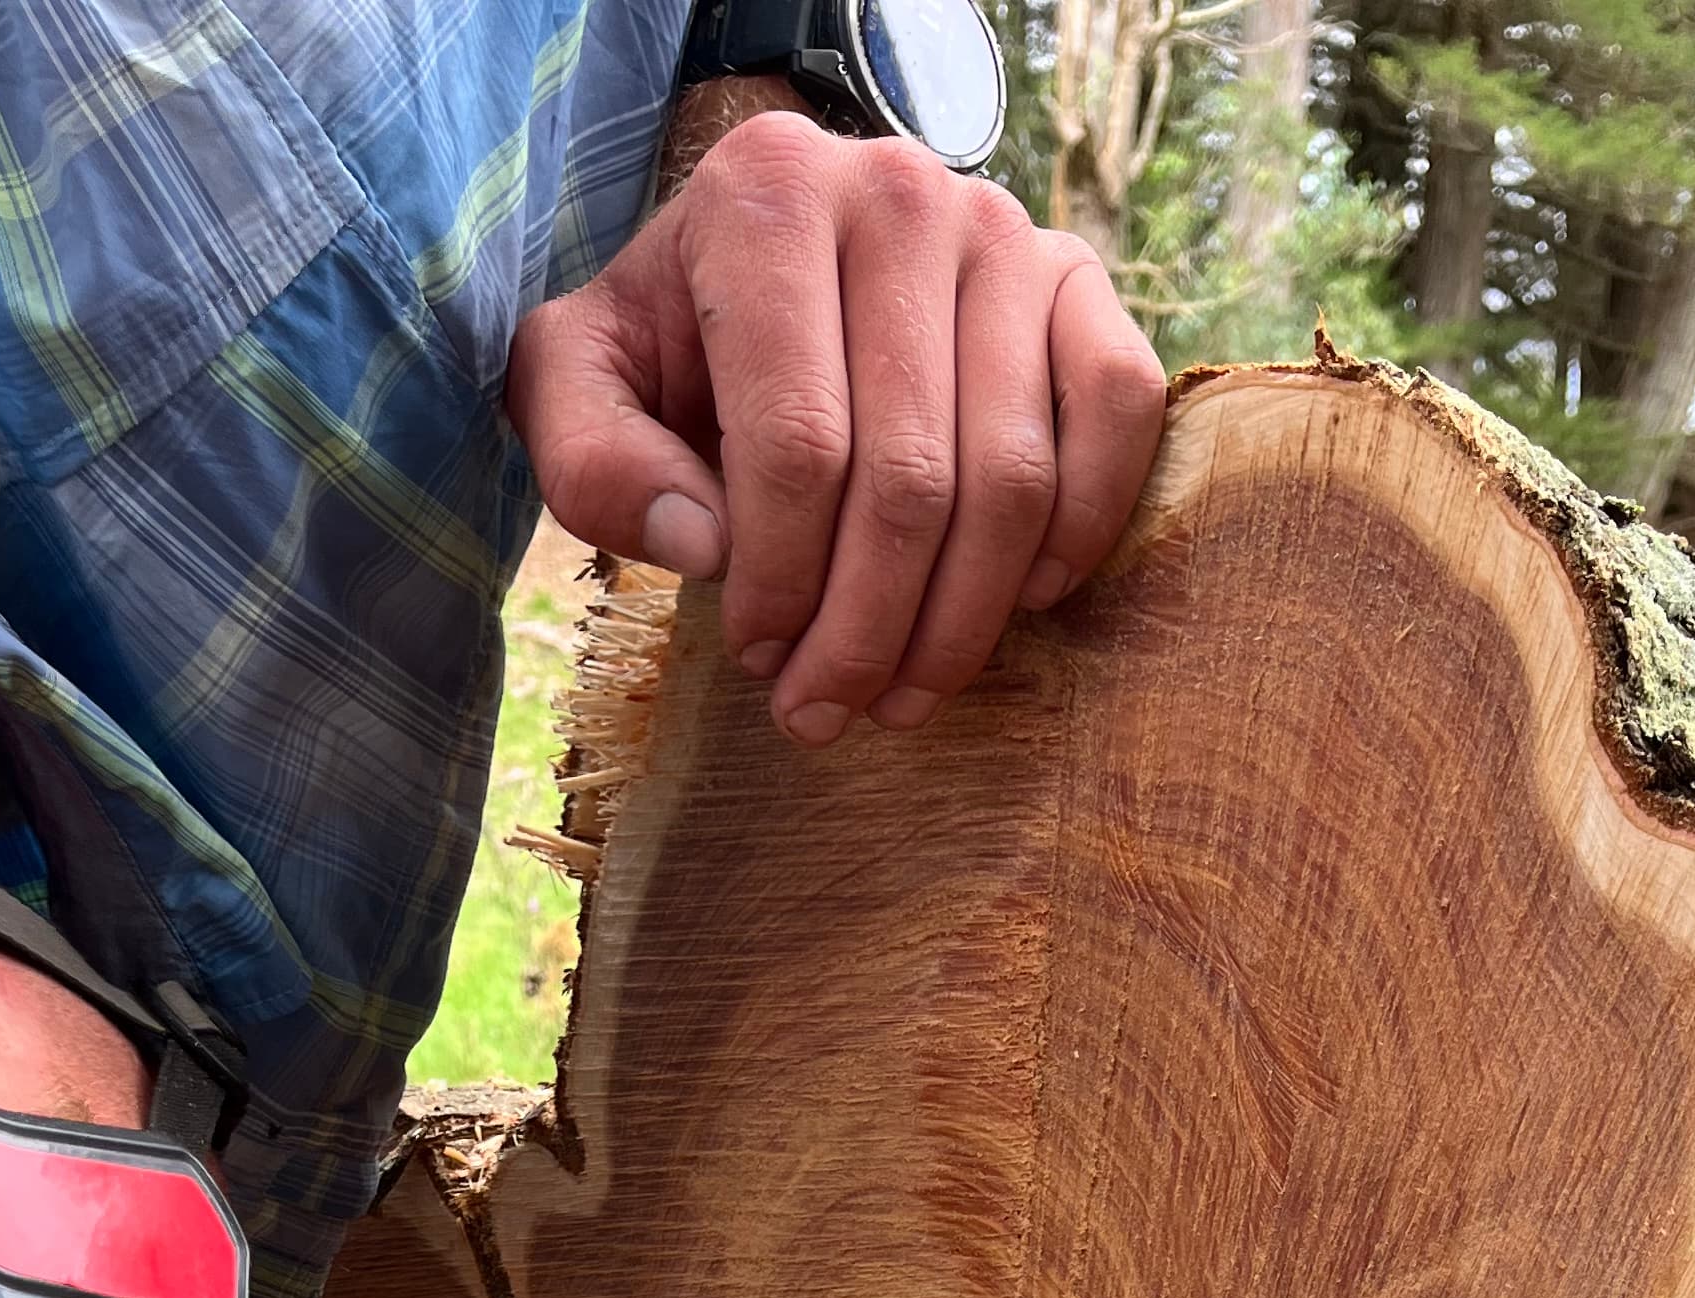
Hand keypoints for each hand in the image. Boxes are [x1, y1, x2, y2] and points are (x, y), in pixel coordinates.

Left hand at [506, 116, 1164, 746]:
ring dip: (961, 622)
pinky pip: (1115, 413)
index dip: (784, 585)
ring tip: (903, 693)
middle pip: (910, 479)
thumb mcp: (579, 382)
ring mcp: (1005, 229)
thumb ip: (595, 461)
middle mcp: (900, 189)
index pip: (798, 445)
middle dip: (866, 631)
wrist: (769, 257)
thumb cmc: (674, 341)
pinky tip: (1020, 602)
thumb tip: (705, 548)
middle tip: (826, 711)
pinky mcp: (1080, 276)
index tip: (760, 661)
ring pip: (1012, 477)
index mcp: (768, 194)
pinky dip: (1079, 528)